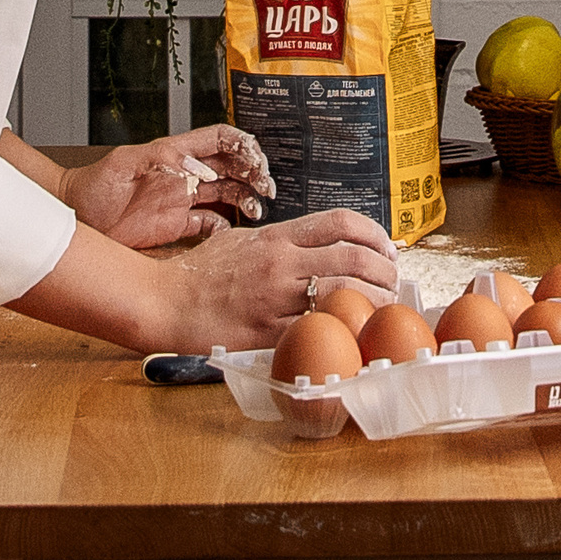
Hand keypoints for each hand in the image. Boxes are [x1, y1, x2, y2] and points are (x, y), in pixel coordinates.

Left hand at [65, 126, 274, 247]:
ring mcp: (181, 200)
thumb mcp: (122, 165)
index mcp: (174, 154)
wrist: (73, 217)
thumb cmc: (91, 188)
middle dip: (253, 173)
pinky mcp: (175, 226)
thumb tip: (190, 164)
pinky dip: (226, 228)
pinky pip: (210, 224)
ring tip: (257, 210)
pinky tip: (234, 232)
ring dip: (245, 199)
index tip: (255, 159)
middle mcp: (183, 175)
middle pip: (230, 167)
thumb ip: (156, 160)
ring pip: (226, 194)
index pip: (218, 139)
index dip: (242, 144)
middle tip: (266, 187)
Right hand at [163, 207, 400, 350]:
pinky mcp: (268, 333)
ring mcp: (276, 299)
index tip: (387, 247)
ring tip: (383, 308)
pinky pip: (316, 331)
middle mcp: (281, 263)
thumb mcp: (240, 241)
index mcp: (277, 237)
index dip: (373, 233)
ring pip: (342, 296)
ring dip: (373, 302)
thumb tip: (311, 242)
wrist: (166, 302)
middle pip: (352, 258)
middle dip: (384, 271)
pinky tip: (353, 336)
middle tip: (394, 281)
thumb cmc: (199, 273)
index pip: (339, 222)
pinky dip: (342, 333)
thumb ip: (277, 240)